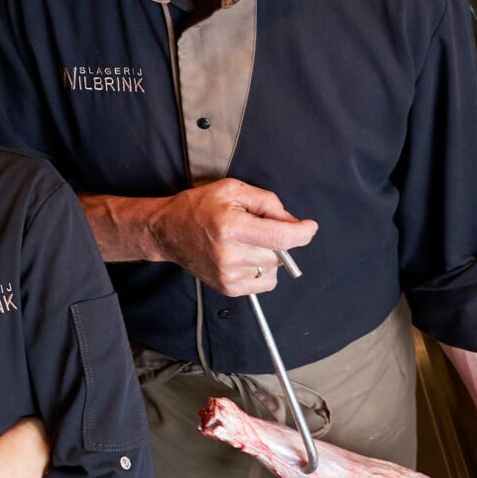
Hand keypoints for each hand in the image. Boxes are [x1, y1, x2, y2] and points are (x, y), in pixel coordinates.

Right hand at [144, 179, 315, 295]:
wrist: (167, 231)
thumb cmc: (198, 207)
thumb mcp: (233, 189)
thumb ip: (267, 202)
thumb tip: (292, 222)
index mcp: (231, 226)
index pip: (281, 237)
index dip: (302, 232)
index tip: (309, 228)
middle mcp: (229, 254)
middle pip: (279, 252)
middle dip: (277, 238)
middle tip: (256, 227)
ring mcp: (228, 274)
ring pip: (274, 268)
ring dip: (269, 255)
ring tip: (245, 243)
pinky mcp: (228, 288)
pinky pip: (265, 283)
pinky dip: (262, 270)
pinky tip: (244, 258)